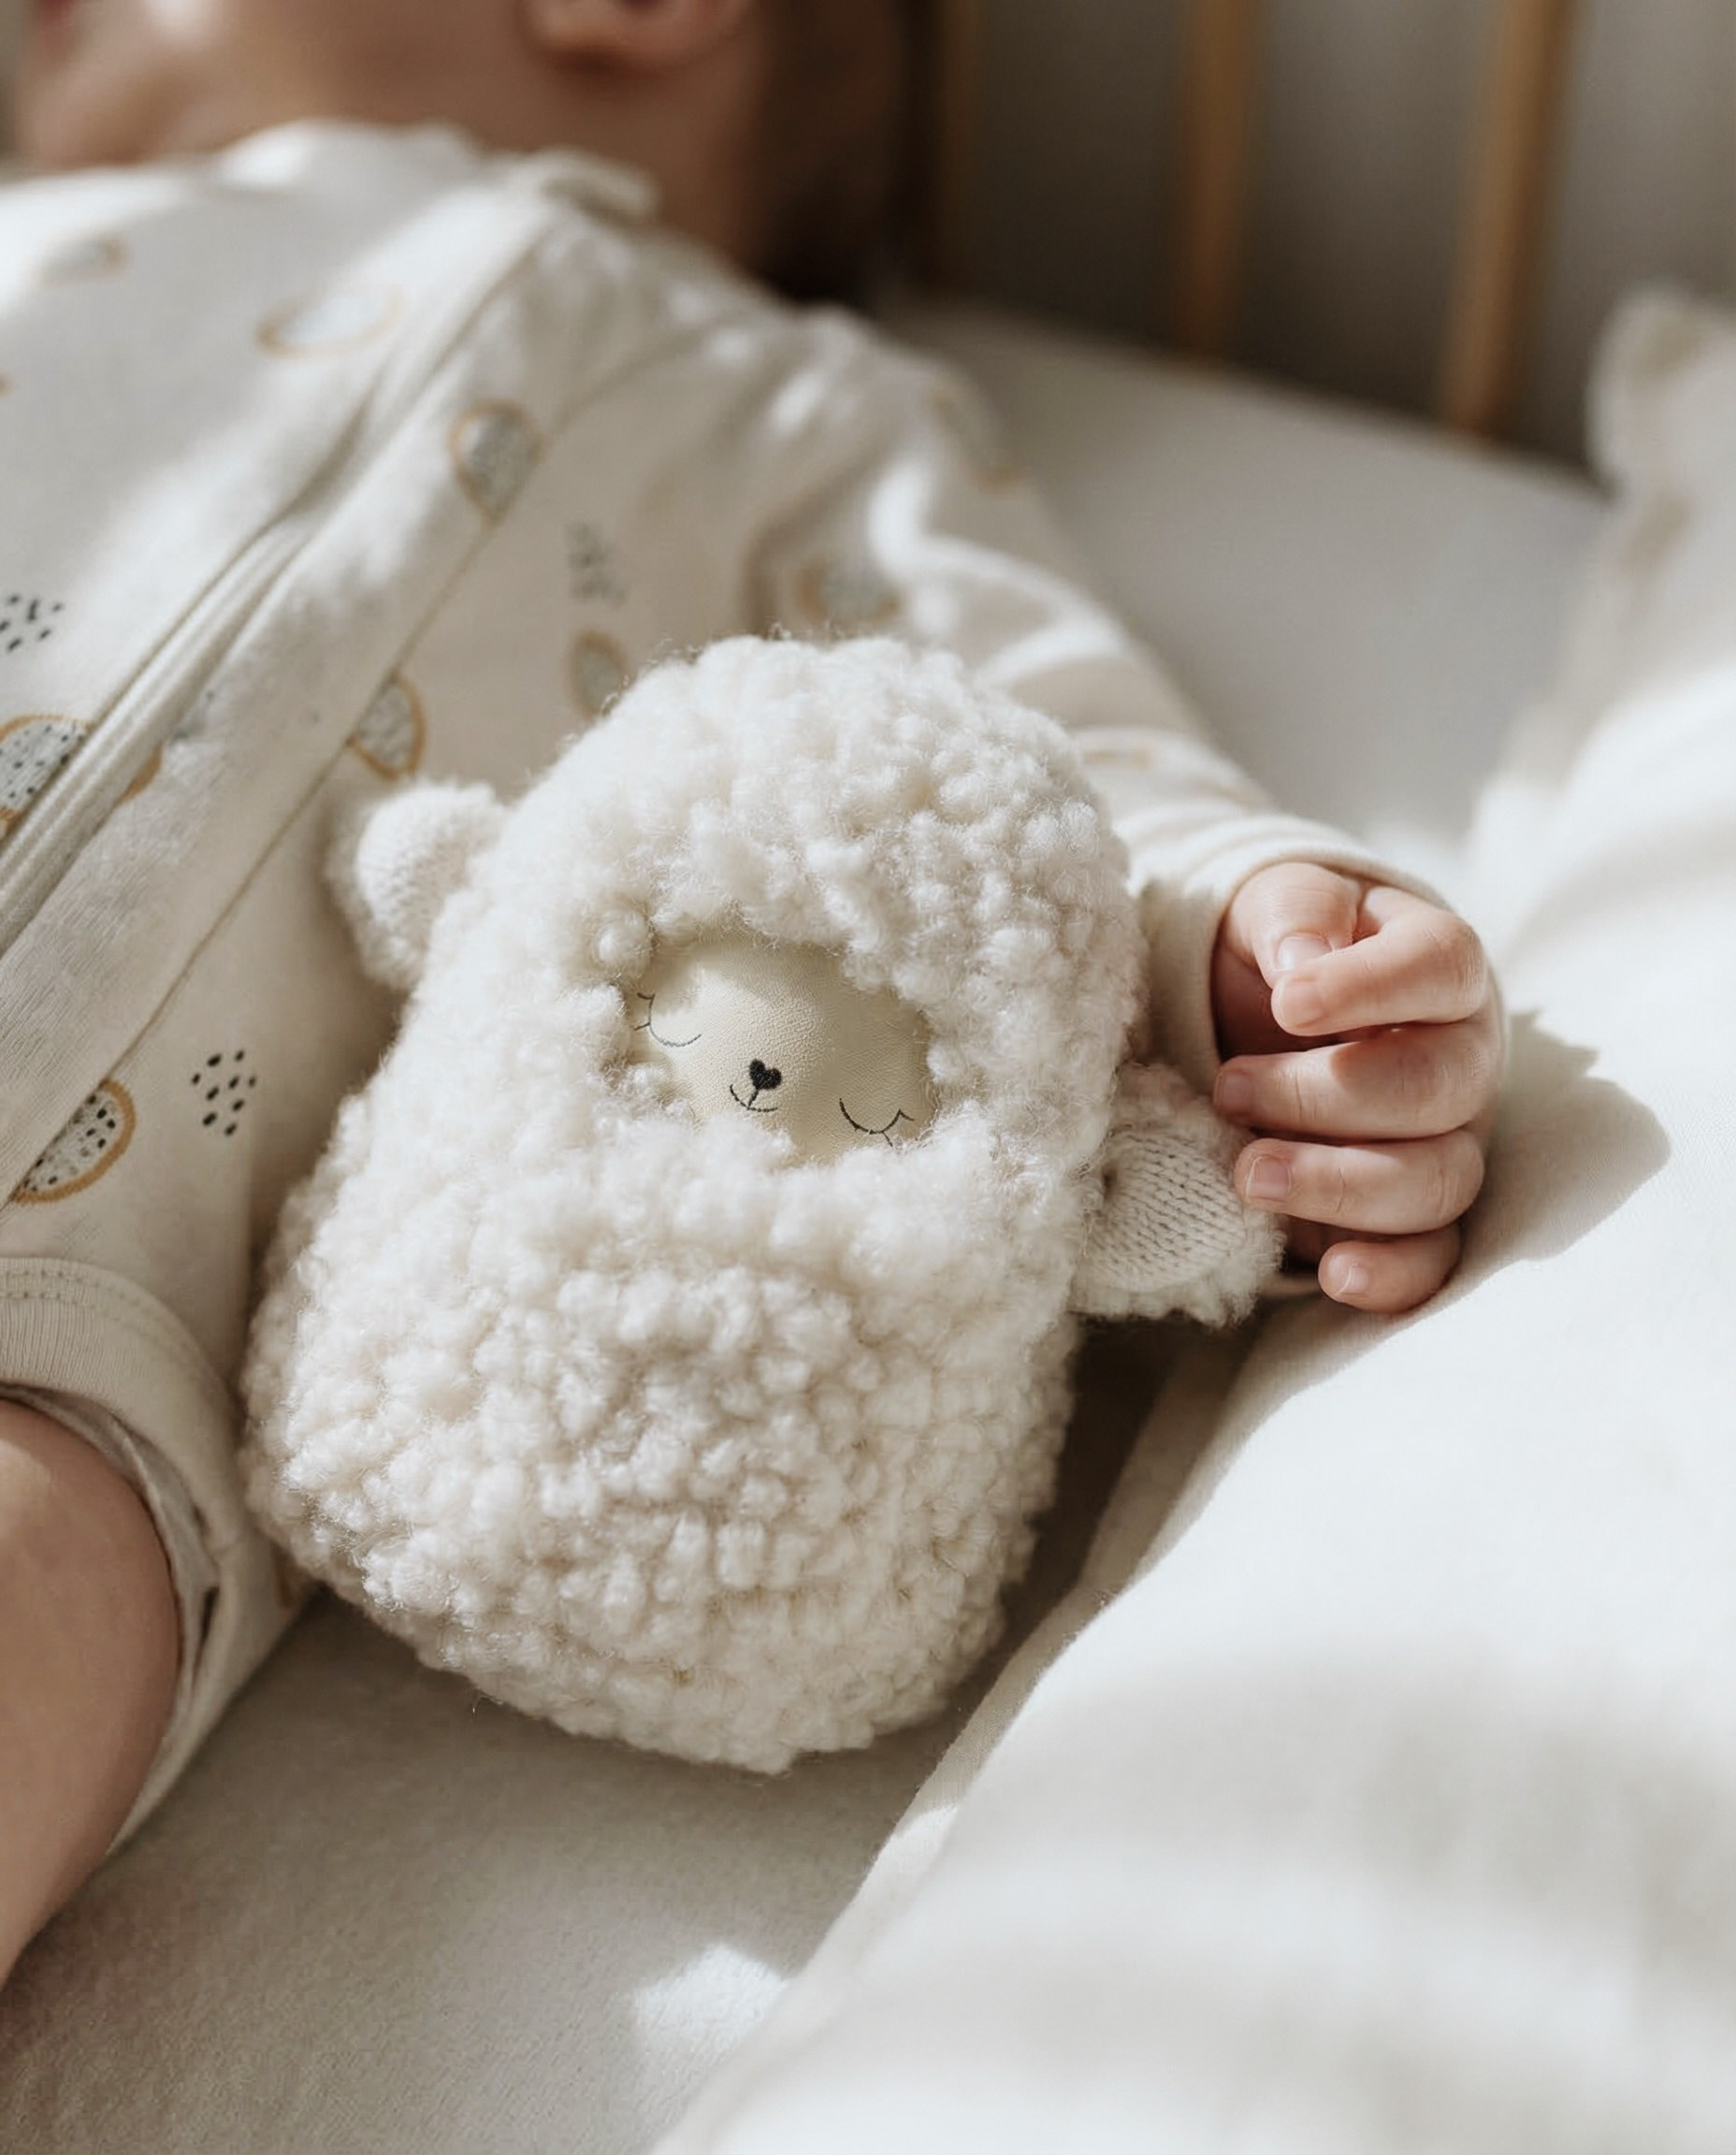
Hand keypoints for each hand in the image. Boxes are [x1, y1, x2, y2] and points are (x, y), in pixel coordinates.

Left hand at [1211, 862, 1502, 1312]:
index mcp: (1439, 967)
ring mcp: (1448, 1144)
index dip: (1369, 986)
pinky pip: (1433, 1259)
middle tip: (1229, 1090)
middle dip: (1327, 1096)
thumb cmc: (1280, 956)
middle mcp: (1461, 1059)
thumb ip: (1293, 912)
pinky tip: (1334, 1273)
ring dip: (1339, 1185)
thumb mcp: (1273, 907)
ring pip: (1438, 1180)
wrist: (1257, 1021)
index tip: (1287, 1001)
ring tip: (1247, 1173)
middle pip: (1436, 1087)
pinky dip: (1392, 1274)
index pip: (1441, 966)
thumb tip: (1303, 960)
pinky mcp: (1414, 1219)